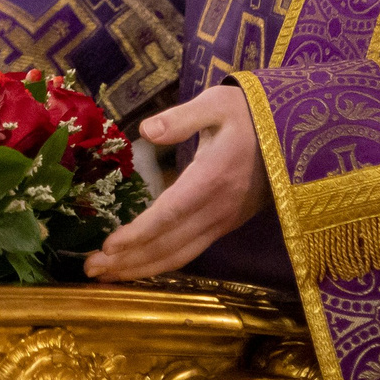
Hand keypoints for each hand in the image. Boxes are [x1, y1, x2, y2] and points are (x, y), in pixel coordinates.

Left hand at [84, 85, 271, 281]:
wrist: (289, 132)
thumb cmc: (247, 114)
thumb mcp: (216, 104)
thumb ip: (181, 118)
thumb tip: (145, 129)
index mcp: (212, 178)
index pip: (170, 214)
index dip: (139, 233)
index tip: (108, 245)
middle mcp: (218, 209)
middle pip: (169, 245)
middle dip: (129, 261)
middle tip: (89, 270)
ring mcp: (224, 221)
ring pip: (179, 255)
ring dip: (141, 268)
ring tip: (105, 275)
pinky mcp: (225, 225)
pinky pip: (190, 251)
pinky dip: (161, 263)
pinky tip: (138, 265)